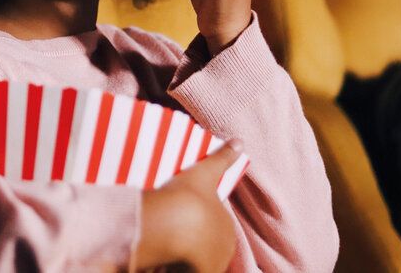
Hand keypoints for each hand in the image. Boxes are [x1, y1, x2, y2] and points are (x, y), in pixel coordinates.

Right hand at [135, 141, 242, 271]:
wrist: (171, 223)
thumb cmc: (188, 197)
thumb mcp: (204, 173)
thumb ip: (222, 159)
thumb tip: (239, 141)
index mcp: (227, 226)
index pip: (211, 226)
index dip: (193, 222)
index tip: (175, 217)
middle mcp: (224, 248)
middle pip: (203, 244)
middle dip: (190, 241)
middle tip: (167, 230)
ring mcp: (211, 264)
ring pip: (193, 259)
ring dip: (182, 255)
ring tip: (162, 245)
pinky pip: (182, 270)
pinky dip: (174, 266)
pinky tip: (161, 260)